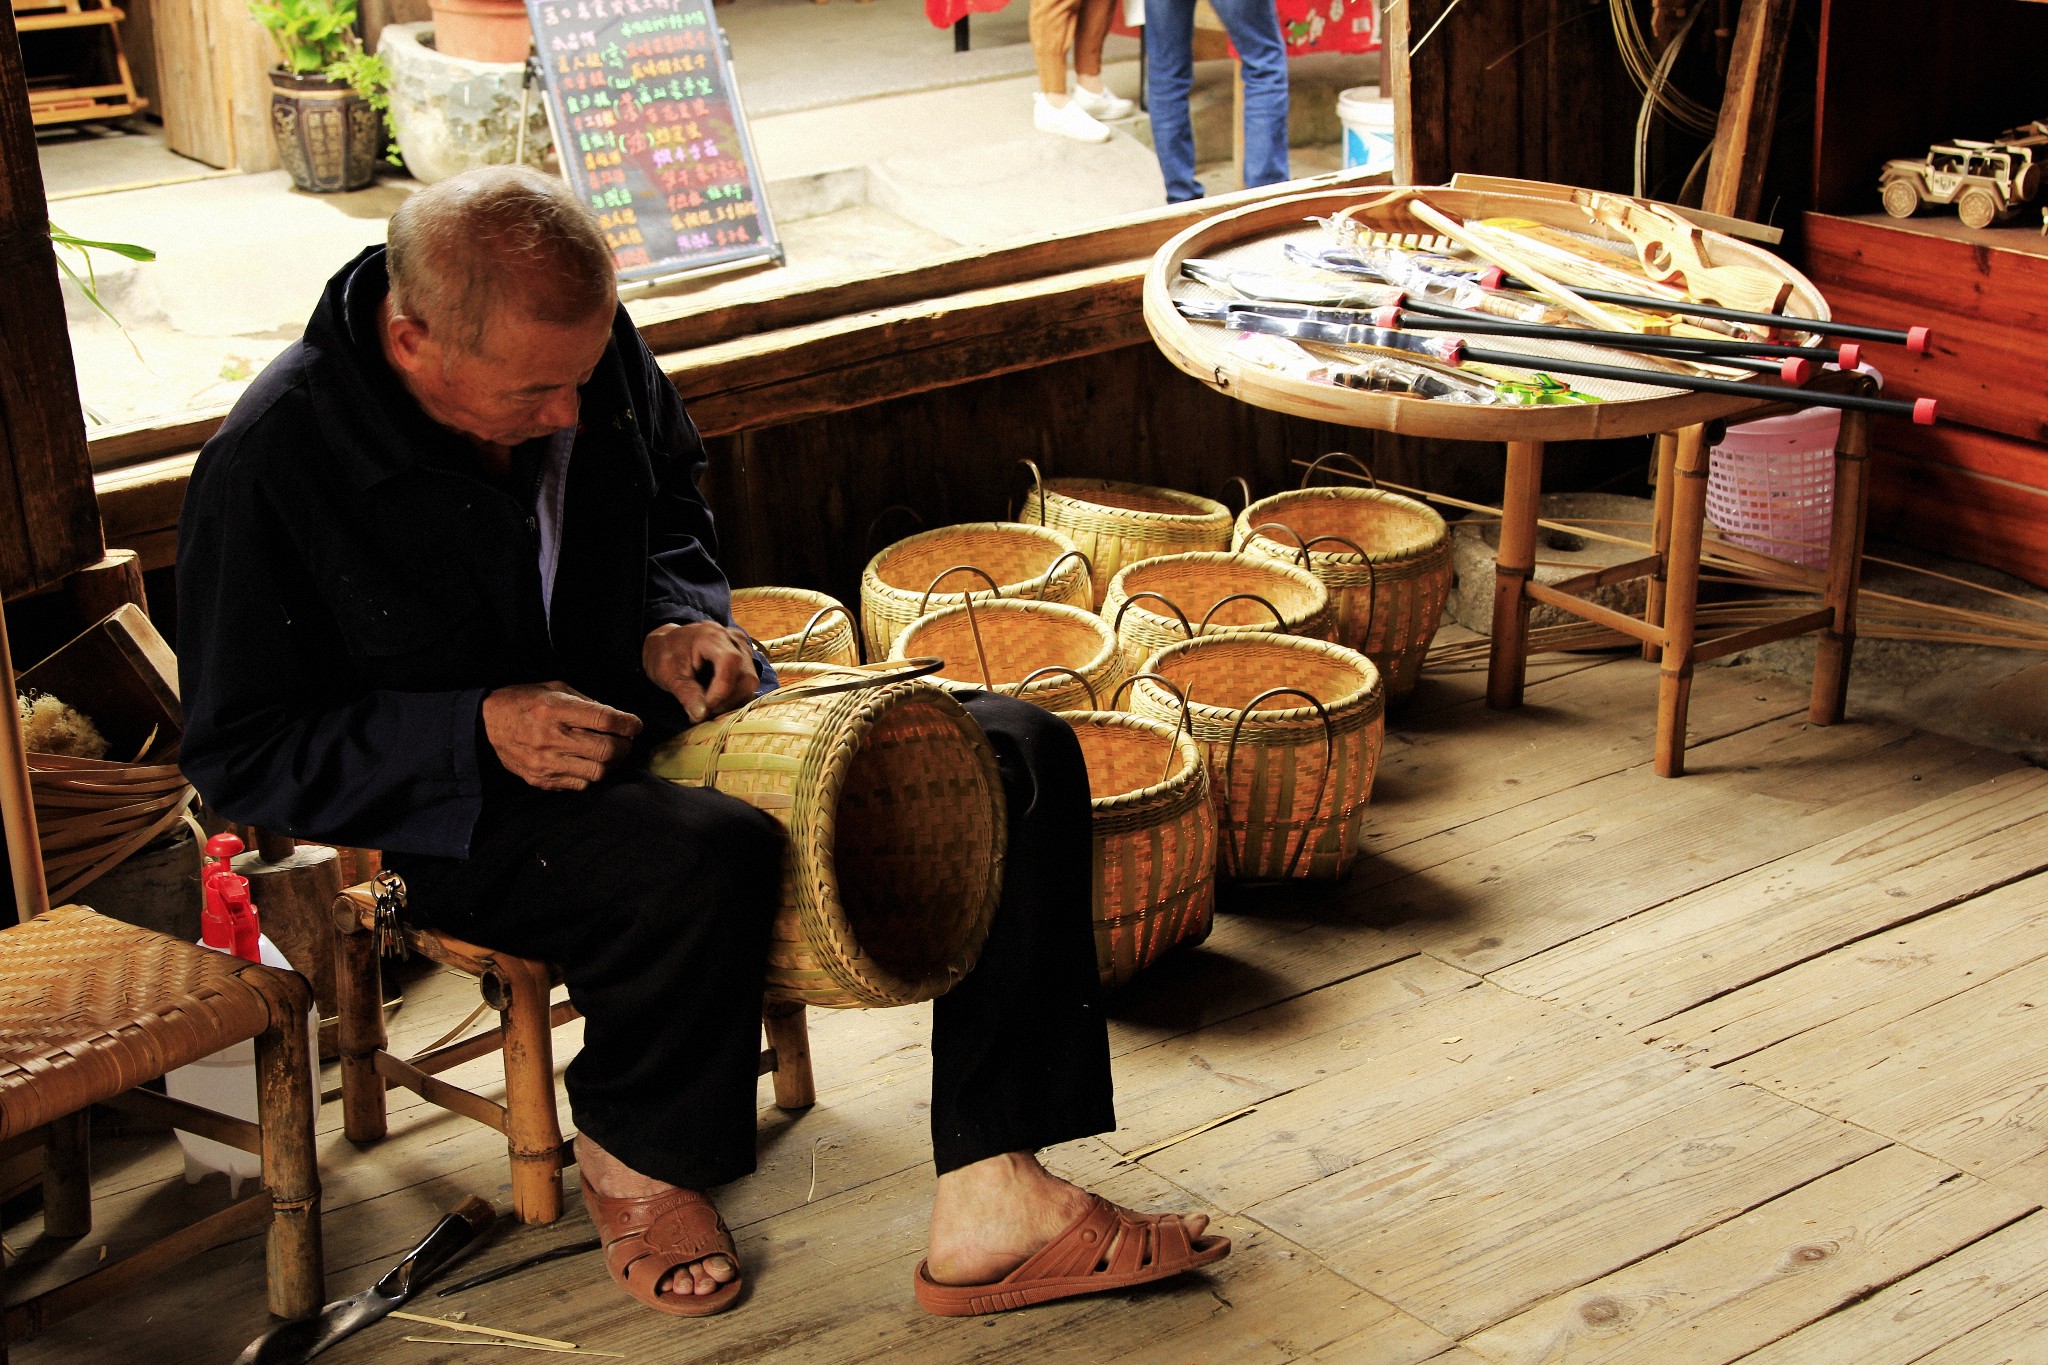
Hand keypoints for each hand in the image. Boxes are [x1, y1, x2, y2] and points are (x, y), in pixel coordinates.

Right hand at [481, 682, 642, 790]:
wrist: (485, 724)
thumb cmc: (525, 701)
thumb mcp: (554, 688)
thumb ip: (586, 703)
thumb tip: (618, 719)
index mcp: (554, 708)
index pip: (604, 719)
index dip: (628, 723)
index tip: (635, 725)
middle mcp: (550, 737)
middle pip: (606, 750)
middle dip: (625, 746)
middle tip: (626, 741)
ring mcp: (544, 762)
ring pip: (597, 772)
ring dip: (611, 764)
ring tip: (610, 753)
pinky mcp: (540, 779)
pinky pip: (579, 785)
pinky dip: (591, 775)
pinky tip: (588, 763)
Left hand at [644, 621, 758, 723]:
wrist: (667, 643)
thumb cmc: (665, 655)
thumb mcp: (669, 675)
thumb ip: (686, 694)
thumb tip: (701, 715)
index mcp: (711, 636)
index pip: (730, 661)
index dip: (722, 689)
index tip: (706, 707)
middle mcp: (732, 639)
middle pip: (746, 676)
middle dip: (727, 699)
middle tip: (705, 710)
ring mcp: (742, 648)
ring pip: (750, 682)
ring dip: (731, 700)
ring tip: (709, 704)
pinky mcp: (745, 659)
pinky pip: (747, 683)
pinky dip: (733, 696)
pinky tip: (716, 698)